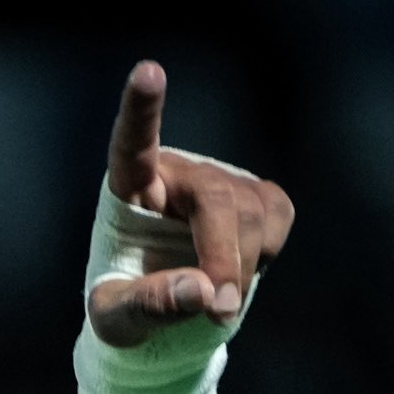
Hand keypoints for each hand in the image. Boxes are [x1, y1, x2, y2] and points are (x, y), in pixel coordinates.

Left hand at [88, 60, 293, 347]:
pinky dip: (266, 252)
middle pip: (214, 198)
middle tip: (219, 308)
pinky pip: (277, 215)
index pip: (132, 144)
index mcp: (128, 191)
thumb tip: (202, 291)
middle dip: (222, 255)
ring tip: (218, 303)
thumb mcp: (115, 319)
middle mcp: (176, 173)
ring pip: (250, 211)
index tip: (148, 73)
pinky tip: (240, 269)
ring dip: (241, 267)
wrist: (158, 314)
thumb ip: (147, 305)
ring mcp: (219, 179)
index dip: (142, 110)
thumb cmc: (122, 308)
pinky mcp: (256, 194)